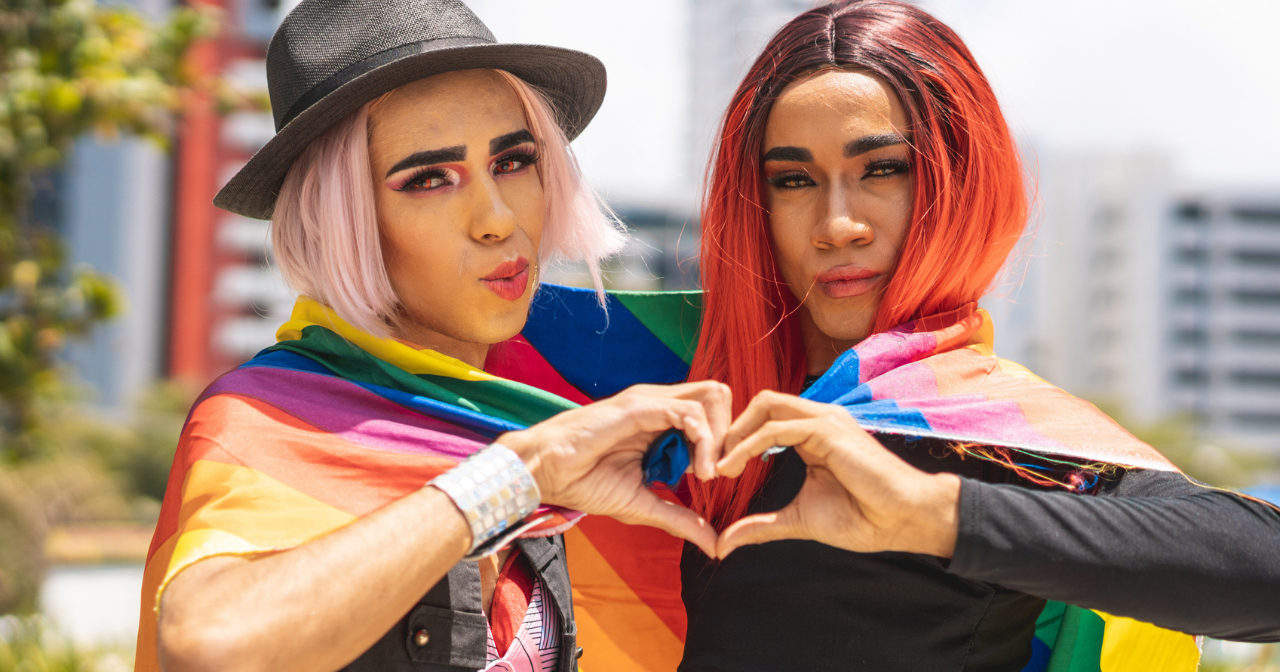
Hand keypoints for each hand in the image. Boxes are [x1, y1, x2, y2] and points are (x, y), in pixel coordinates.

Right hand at [498, 381, 731, 556]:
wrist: (546, 474)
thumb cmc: (585, 483)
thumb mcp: (643, 505)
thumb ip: (680, 519)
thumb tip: (715, 545)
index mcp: (661, 421)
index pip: (713, 411)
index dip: (724, 441)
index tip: (718, 478)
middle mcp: (660, 404)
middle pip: (719, 395)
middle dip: (730, 433)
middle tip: (720, 472)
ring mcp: (650, 401)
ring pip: (712, 397)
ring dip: (720, 438)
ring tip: (708, 474)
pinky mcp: (638, 406)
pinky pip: (688, 412)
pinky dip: (703, 441)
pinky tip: (697, 473)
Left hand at [714, 391, 959, 558]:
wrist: (903, 520)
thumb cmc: (862, 518)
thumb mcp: (798, 520)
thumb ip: (761, 525)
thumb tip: (723, 543)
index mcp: (813, 433)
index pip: (764, 416)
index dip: (736, 436)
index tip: (715, 468)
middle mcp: (818, 418)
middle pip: (761, 402)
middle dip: (730, 428)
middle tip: (711, 462)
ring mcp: (825, 420)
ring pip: (766, 406)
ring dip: (734, 434)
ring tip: (718, 467)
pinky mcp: (828, 430)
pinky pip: (778, 427)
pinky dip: (748, 445)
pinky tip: (732, 468)